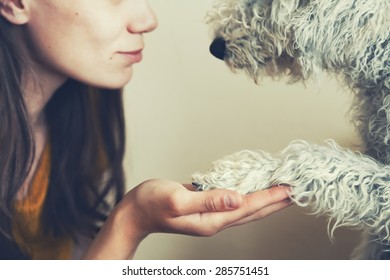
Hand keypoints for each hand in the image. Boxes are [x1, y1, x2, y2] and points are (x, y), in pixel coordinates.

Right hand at [83, 178, 290, 258]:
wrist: (135, 211)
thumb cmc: (151, 204)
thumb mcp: (177, 200)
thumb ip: (208, 200)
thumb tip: (236, 198)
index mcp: (212, 221)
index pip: (249, 208)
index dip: (271, 198)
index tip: (291, 189)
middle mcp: (216, 220)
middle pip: (253, 211)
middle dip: (276, 201)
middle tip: (296, 191)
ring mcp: (211, 214)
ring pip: (245, 206)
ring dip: (264, 198)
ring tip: (281, 190)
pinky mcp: (206, 205)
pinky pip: (233, 199)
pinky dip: (247, 193)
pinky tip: (252, 187)